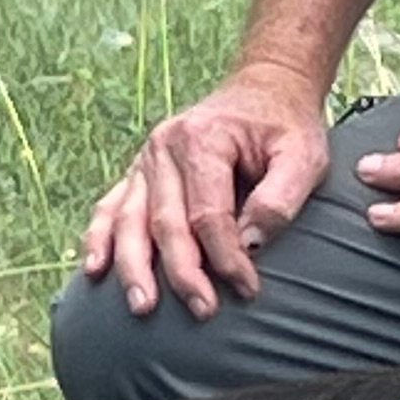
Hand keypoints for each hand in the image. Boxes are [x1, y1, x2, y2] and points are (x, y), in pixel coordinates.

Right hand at [79, 69, 331, 320]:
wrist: (265, 89)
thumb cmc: (286, 126)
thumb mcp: (305, 156)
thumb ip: (281, 199)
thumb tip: (250, 245)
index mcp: (204, 138)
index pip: (208, 213)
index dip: (227, 257)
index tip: (248, 289)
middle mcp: (165, 147)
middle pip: (166, 222)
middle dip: (183, 273)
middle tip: (203, 311)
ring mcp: (146, 159)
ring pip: (129, 221)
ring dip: (133, 267)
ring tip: (142, 306)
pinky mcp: (139, 172)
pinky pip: (111, 207)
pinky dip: (99, 239)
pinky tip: (94, 270)